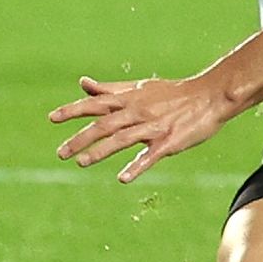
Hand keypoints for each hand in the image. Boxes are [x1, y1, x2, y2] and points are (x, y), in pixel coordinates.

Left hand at [48, 75, 232, 182]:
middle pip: (104, 124)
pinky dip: (136, 166)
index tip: (52, 118)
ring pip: (122, 139)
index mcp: (130, 99)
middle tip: (60, 153)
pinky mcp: (169, 141)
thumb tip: (83, 84)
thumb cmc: (173, 93)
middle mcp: (138, 111)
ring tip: (81, 163)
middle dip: (80, 138)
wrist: (210, 96)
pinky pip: (150, 155)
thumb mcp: (140, 88)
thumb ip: (110, 89)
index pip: (96, 104)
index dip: (73, 110)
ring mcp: (154, 127)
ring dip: (100, 151)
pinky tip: (123, 178)